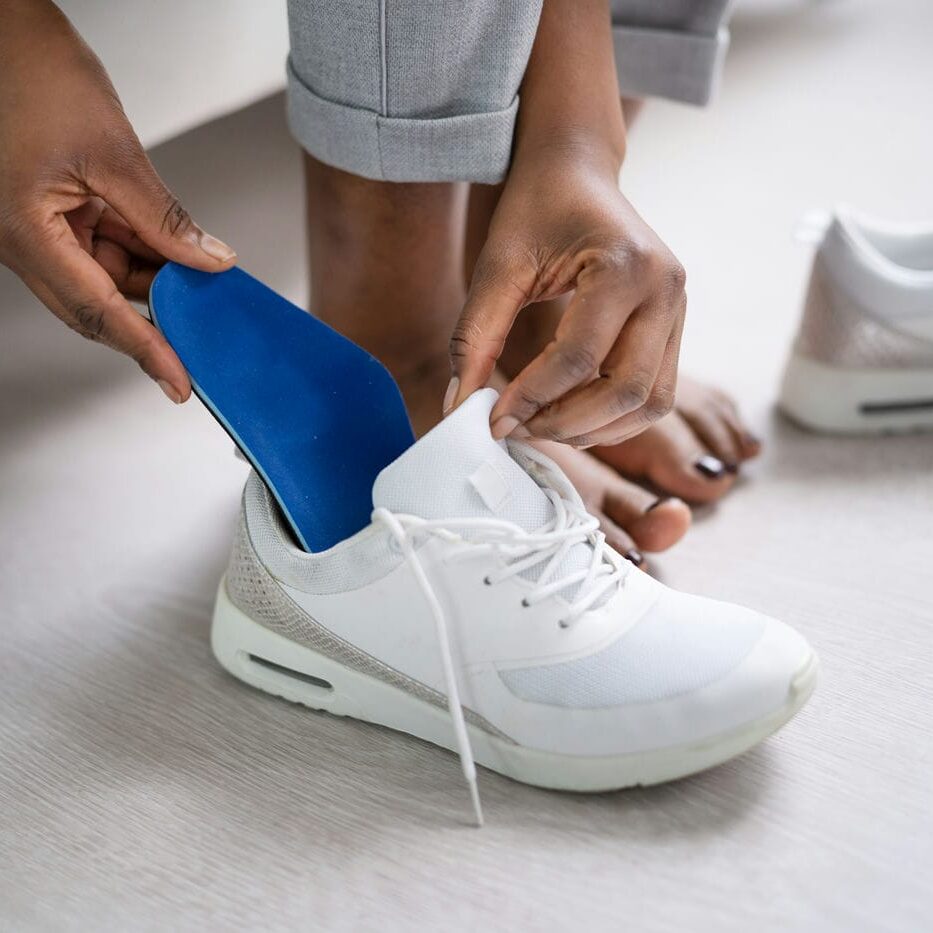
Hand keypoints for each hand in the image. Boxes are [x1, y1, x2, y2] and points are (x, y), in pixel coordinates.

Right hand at [0, 0, 235, 401]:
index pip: (98, 312)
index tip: (179, 381)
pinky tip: (173, 253)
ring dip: (150, 282)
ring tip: (198, 286)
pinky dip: (139, 252)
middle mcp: (23, 240)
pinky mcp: (47, 209)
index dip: (146, 351)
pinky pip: (98, 246)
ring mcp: (33, 226)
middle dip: (151, 321)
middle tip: (199, 341)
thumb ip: (163, 216)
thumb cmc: (29, 69)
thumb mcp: (113, 150)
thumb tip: (208, 260)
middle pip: (96, 304)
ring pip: (101, 277)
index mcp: (25, 233)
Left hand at [448, 144, 685, 446]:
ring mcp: (678, 309)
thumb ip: (476, 336)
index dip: (531, 398)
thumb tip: (458, 407)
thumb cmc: (536, 209)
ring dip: (596, 429)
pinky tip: (570, 414)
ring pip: (649, 402)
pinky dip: (614, 418)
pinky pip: (654, 394)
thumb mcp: (497, 265)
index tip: (492, 421)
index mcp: (626, 265)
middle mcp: (666, 289)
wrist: (577, 172)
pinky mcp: (674, 326)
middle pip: (625, 390)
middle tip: (519, 430)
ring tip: (543, 426)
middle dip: (567, 423)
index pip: (578, 357)